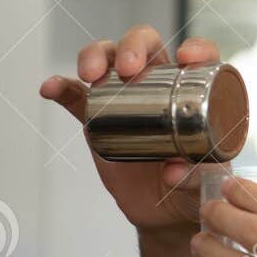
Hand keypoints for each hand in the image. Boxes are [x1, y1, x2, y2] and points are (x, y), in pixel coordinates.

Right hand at [39, 25, 225, 230]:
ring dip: (96, 56)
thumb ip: (195, 176)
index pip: (201, 56)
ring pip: (108, 59)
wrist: (165, 210)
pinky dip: (61, 87)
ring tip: (90, 74)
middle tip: (128, 68)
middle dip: (133, 46)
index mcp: (198, 91)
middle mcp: (162, 84)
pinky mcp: (98, 118)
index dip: (196, 48)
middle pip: (147, 45)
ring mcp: (126, 98)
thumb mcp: (206, 182)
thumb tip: (171, 171)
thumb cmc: (197, 185)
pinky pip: (75, 96)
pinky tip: (49, 87)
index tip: (186, 58)